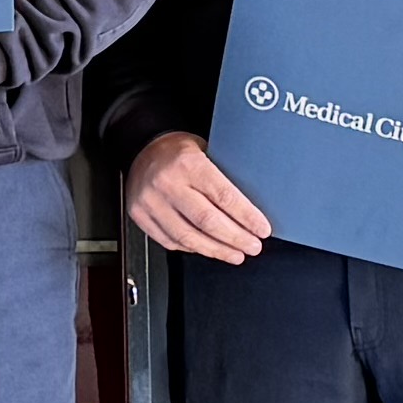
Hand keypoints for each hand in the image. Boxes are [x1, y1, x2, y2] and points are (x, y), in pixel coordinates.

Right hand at [120, 131, 273, 268]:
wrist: (143, 148)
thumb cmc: (178, 151)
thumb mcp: (206, 150)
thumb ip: (224, 177)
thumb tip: (251, 207)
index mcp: (188, 163)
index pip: (224, 196)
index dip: (247, 217)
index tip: (261, 229)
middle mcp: (167, 183)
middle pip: (208, 221)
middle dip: (235, 238)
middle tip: (252, 246)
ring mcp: (151, 202)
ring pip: (189, 237)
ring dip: (216, 250)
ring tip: (235, 254)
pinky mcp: (140, 215)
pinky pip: (170, 241)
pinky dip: (192, 248)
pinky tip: (207, 249)